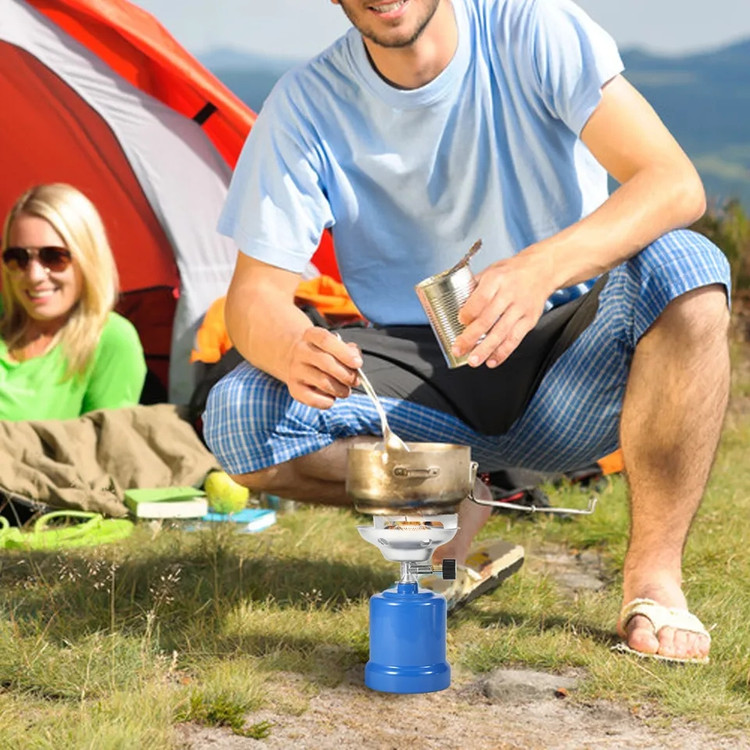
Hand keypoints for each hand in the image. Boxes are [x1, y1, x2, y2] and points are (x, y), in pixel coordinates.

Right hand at [287, 327, 362, 408]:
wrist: (294, 358)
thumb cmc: (322, 352)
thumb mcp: (335, 344)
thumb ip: (350, 350)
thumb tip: (356, 360)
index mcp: (311, 335)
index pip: (326, 340)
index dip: (344, 353)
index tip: (358, 364)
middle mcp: (300, 351)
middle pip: (326, 363)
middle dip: (346, 375)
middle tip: (355, 381)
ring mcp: (295, 370)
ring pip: (323, 382)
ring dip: (340, 390)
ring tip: (345, 390)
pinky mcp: (294, 389)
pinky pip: (313, 399)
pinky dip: (328, 401)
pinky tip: (332, 397)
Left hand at [452, 248, 552, 367]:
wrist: (542, 269)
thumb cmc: (512, 271)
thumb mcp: (491, 270)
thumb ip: (474, 287)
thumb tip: (455, 304)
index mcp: (497, 279)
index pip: (480, 299)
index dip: (468, 313)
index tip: (460, 322)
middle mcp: (509, 294)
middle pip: (488, 319)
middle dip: (470, 337)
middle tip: (459, 349)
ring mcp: (521, 308)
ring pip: (501, 333)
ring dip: (485, 349)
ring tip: (473, 361)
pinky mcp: (530, 320)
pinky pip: (515, 339)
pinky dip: (503, 352)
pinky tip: (492, 361)